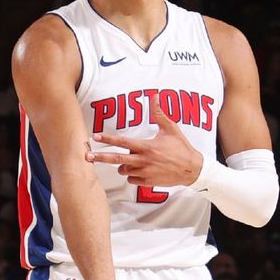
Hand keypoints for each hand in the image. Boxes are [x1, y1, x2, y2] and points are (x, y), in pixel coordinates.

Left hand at [86, 98, 202, 186]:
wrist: (192, 170)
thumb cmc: (181, 148)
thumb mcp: (171, 129)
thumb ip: (159, 114)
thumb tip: (155, 96)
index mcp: (146, 146)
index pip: (122, 142)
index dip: (107, 138)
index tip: (95, 136)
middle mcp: (143, 160)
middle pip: (116, 159)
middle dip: (100, 157)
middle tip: (87, 156)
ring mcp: (144, 173)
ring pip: (123, 170)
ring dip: (122, 166)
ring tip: (128, 162)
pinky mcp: (148, 182)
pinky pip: (132, 180)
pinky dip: (132, 176)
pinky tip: (139, 171)